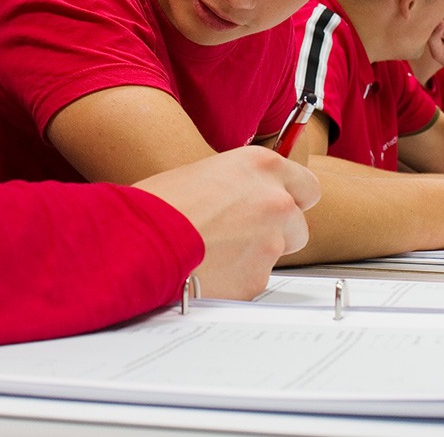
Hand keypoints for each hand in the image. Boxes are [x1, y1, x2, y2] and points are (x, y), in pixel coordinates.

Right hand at [134, 147, 319, 299]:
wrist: (136, 241)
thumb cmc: (156, 203)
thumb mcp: (206, 172)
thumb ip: (240, 185)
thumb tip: (247, 199)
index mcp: (262, 165)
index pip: (307, 186)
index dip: (291, 199)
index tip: (278, 207)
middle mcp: (276, 200)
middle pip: (298, 224)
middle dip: (277, 232)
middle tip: (242, 235)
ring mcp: (271, 241)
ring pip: (278, 254)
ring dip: (256, 256)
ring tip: (216, 253)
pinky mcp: (257, 278)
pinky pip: (254, 280)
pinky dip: (236, 279)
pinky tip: (207, 270)